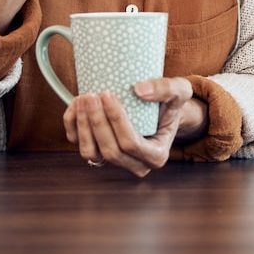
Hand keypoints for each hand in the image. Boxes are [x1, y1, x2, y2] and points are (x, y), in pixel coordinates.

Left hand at [63, 78, 202, 176]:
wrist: (161, 111)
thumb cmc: (170, 104)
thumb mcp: (180, 91)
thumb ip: (166, 88)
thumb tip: (139, 90)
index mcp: (156, 156)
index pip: (131, 144)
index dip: (116, 121)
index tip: (108, 95)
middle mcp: (135, 165)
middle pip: (109, 151)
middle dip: (96, 122)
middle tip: (91, 95)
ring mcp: (115, 162)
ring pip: (91, 153)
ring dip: (83, 126)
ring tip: (83, 99)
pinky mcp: (99, 154)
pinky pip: (79, 146)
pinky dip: (73, 126)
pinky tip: (76, 105)